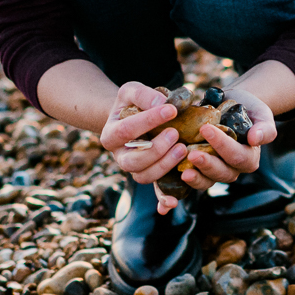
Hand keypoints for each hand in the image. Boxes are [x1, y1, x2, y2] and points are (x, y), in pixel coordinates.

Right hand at [99, 82, 187, 214]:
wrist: (131, 118)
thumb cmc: (132, 104)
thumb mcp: (131, 91)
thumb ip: (143, 95)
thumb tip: (162, 104)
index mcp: (111, 135)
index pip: (126, 130)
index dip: (149, 121)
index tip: (171, 110)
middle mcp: (119, 156)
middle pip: (133, 161)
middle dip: (156, 149)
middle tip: (176, 133)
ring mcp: (134, 169)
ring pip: (144, 176)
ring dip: (165, 165)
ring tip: (183, 148)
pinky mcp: (149, 176)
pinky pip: (154, 193)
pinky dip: (163, 200)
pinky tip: (173, 202)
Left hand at [179, 88, 276, 190]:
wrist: (232, 105)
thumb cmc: (249, 110)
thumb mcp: (261, 114)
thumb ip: (264, 128)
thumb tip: (255, 138)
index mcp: (249, 158)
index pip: (237, 156)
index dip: (222, 145)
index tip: (207, 129)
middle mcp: (233, 168)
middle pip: (222, 173)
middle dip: (207, 164)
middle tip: (192, 154)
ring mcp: (216, 170)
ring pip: (207, 180)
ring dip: (195, 177)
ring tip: (183, 170)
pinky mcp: (201, 169)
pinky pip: (194, 179)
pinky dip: (184, 181)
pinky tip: (171, 178)